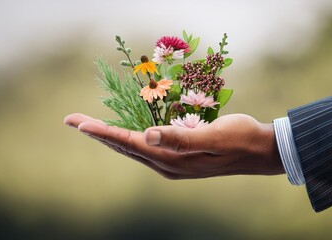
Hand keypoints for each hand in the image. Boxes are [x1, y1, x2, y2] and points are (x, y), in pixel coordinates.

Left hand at [64, 113, 283, 178]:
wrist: (259, 151)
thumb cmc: (239, 138)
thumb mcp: (213, 136)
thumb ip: (180, 138)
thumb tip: (146, 136)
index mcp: (172, 159)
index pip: (130, 143)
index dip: (103, 132)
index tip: (78, 123)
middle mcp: (167, 165)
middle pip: (125, 147)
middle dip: (98, 134)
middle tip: (73, 121)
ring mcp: (172, 164)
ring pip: (133, 149)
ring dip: (110, 137)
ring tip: (90, 126)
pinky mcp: (178, 159)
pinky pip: (145, 148)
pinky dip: (128, 138)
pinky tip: (123, 133)